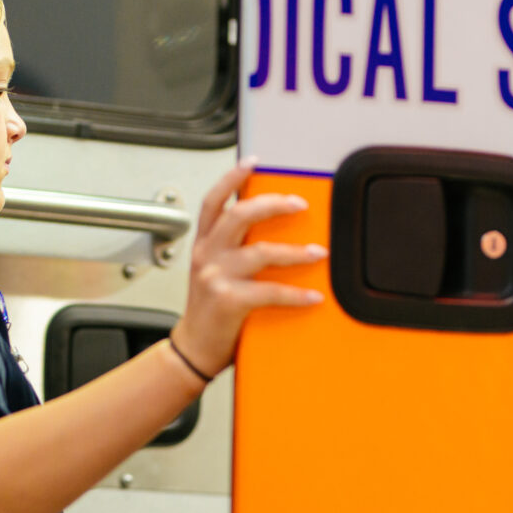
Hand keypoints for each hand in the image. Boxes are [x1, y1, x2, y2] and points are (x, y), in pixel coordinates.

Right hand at [170, 157, 325, 376]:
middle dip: (274, 204)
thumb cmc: (209, 314)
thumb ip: (233, 253)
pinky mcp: (230, 301)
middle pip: (241, 215)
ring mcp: (216, 277)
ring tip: (319, 252)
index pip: (214, 201)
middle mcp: (207, 255)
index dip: (232, 177)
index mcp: (203, 245)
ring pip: (261, 251)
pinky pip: (271, 292)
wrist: (193, 350)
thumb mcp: (213, 274)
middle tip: (300, 204)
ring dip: (296, 251)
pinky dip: (297, 294)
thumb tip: (271, 235)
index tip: (253, 162)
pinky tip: (313, 296)